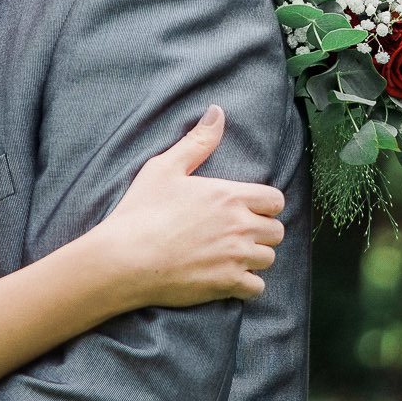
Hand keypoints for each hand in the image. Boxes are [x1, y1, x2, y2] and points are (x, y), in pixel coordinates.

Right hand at [97, 104, 286, 308]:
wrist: (124, 259)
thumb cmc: (141, 212)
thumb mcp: (165, 168)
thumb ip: (198, 141)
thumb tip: (218, 111)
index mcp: (229, 195)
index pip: (275, 200)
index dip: (264, 205)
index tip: (247, 210)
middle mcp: (239, 226)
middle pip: (277, 231)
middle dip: (262, 233)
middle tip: (238, 235)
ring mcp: (235, 257)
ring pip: (269, 259)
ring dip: (254, 259)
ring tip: (232, 256)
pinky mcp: (226, 284)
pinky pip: (257, 288)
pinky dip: (247, 286)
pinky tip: (228, 278)